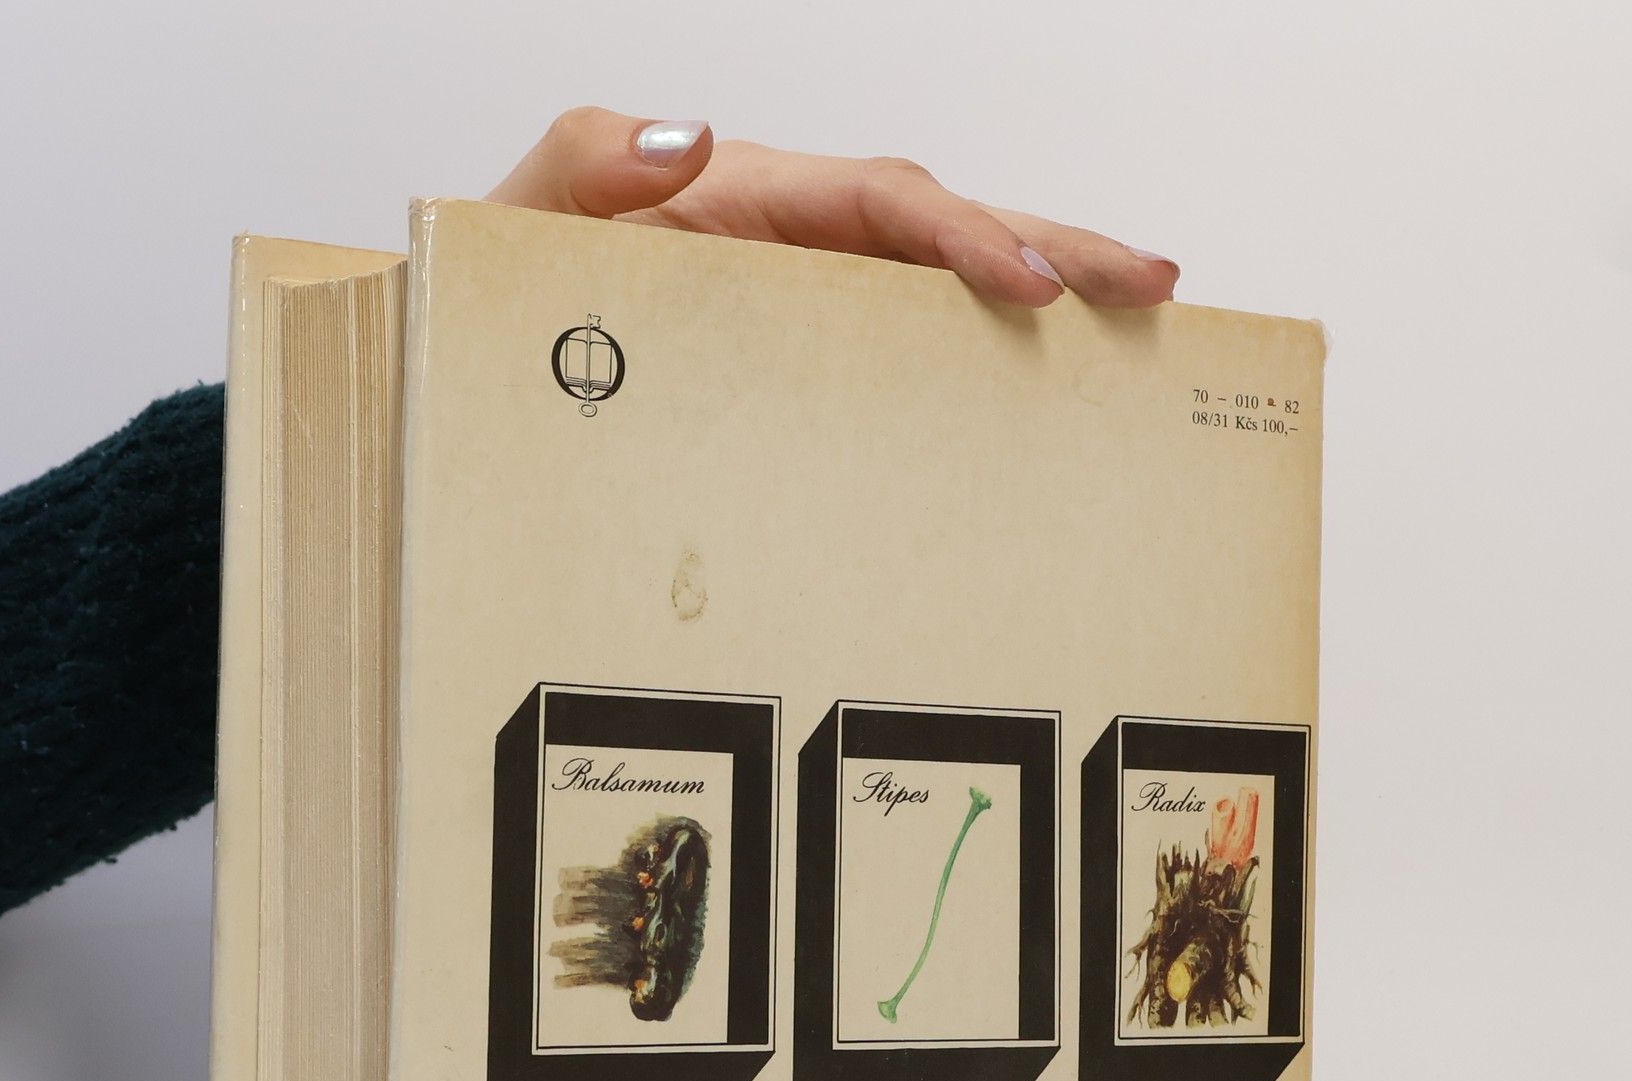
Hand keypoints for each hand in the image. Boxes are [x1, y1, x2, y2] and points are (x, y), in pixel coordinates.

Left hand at [488, 108, 1176, 309]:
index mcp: (742, 201)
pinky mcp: (802, 355)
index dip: (967, 234)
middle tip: (1154, 285)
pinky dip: (979, 359)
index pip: (882, 201)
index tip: (1038, 281)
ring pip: (942, 288)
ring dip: (1044, 296)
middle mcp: (789, 241)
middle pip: (946, 228)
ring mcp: (804, 299)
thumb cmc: (499, 288)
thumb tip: (693, 140)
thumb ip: (590, 163)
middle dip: (1059, 245)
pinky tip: (1038, 389)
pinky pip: (906, 346)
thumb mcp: (525, 216)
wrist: (477, 361)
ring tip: (1135, 327)